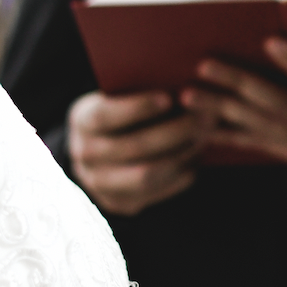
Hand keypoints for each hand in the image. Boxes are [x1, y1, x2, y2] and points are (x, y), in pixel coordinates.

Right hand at [67, 89, 203, 216]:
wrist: (99, 148)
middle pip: (133, 147)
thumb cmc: (120, 109)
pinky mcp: (120, 203)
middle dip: (174, 132)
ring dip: (182, 155)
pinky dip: (180, 174)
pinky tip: (197, 157)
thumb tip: (179, 82)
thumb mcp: (118, 95)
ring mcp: (99, 184)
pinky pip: (157, 191)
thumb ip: (139, 89)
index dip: (137, 108)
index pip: (105, 116)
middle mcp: (85, 155)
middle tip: (205, 118)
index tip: (169, 98)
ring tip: (205, 138)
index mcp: (81, 121)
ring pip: (147, 175)